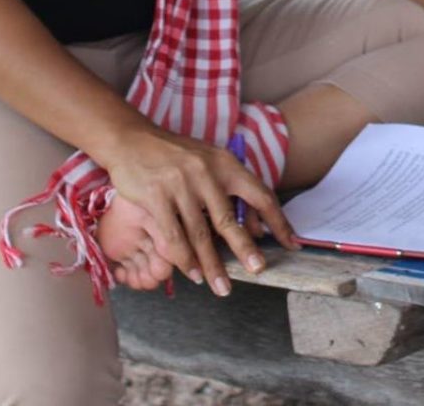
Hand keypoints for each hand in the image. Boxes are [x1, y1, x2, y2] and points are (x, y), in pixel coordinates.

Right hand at [94, 125, 298, 296]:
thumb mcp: (209, 161)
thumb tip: (256, 226)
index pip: (260, 195)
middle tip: (258, 270)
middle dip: (245, 249)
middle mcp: (206, 173)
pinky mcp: (155, 196)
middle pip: (230, 220)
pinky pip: (173, 235)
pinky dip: (184, 259)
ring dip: (212, 264)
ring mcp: (180, 185)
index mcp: (226, 164)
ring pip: (200, 234)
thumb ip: (231, 188)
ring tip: (221, 285)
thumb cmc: (174, 154)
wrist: (132, 139)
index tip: (291, 243)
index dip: (278, 221)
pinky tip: (192, 273)